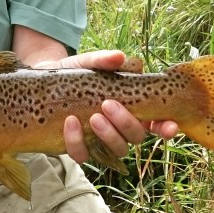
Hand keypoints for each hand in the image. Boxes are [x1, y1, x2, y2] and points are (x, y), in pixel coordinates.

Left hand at [34, 50, 179, 162]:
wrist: (43, 81)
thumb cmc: (75, 72)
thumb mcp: (88, 62)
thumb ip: (103, 60)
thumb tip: (120, 57)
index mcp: (130, 107)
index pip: (156, 122)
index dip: (166, 127)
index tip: (170, 125)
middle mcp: (119, 128)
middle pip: (136, 137)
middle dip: (126, 123)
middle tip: (108, 104)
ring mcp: (100, 140)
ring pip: (116, 150)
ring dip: (107, 135)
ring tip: (93, 116)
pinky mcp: (78, 147)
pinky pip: (83, 155)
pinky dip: (77, 141)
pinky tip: (70, 122)